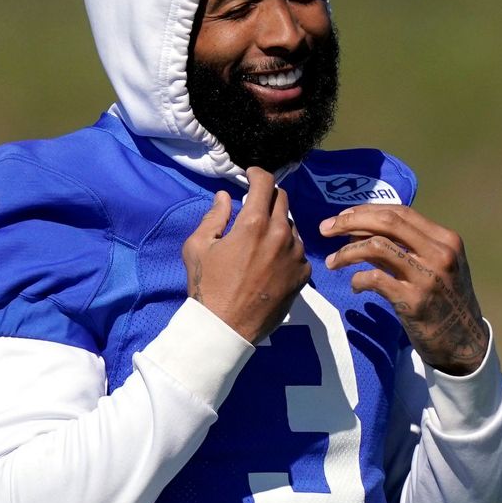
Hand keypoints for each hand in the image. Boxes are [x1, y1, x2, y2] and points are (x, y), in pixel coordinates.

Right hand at [182, 167, 310, 342]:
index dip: (257, 174)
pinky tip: (271, 260)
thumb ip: (214, 216)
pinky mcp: (303, 274)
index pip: (265, 183)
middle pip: (282, 199)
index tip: (251, 175)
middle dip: (268, 196)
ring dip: (278, 223)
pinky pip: (298, 250)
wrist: (226, 328)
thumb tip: (224, 197)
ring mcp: (296, 255)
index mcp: (254, 224)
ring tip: (261, 238)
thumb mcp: (198, 247)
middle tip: (254, 205)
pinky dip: (286, 248)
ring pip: (292, 225)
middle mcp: (281, 234)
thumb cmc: (207, 287)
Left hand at [320, 205, 488, 374]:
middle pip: (387, 221)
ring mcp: (427, 276)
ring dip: (347, 251)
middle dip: (350, 220)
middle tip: (326, 229)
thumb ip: (408, 246)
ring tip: (332, 261)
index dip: (366, 211)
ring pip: (377, 246)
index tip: (343, 217)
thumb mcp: (436, 265)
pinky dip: (358, 279)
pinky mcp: (414, 300)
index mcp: (445, 238)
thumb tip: (361, 231)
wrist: (464, 341)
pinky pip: (375, 278)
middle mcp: (439, 252)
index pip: (400, 212)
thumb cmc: (444, 299)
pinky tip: (355, 285)